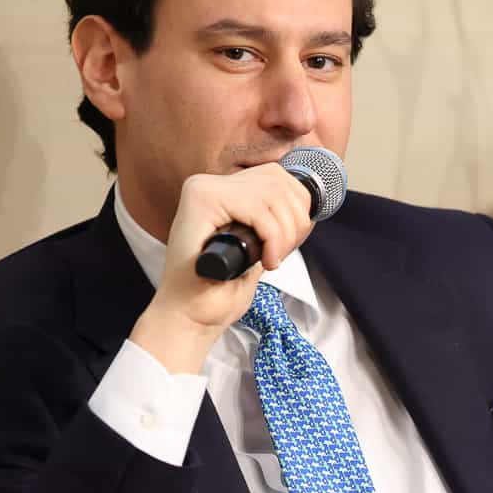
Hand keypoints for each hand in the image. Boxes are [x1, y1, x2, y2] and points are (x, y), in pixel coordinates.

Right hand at [131, 164, 315, 372]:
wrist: (188, 316)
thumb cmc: (218, 290)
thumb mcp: (254, 248)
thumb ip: (271, 222)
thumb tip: (304, 206)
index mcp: (219, 189)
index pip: (276, 176)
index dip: (297, 208)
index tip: (291, 242)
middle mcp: (207, 183)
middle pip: (278, 180)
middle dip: (295, 221)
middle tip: (282, 254)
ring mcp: (202, 189)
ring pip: (272, 193)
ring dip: (285, 233)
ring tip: (273, 259)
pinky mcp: (201, 202)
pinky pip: (259, 210)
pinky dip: (273, 238)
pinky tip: (267, 262)